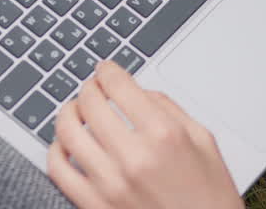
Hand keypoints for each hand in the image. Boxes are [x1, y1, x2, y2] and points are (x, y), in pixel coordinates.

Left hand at [48, 61, 242, 208]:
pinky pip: (58, 171)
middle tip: (91, 88)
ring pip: (68, 132)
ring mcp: (110, 184)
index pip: (118, 85)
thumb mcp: (203, 142)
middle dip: (88, 88)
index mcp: (164, 135)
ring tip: (74, 112)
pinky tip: (65, 145)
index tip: (105, 70)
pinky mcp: (95, 207)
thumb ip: (168, 109)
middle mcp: (134, 157)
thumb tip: (137, 91)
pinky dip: (55, 151)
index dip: (107, 71)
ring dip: (67, 114)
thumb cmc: (210, 197)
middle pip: (90, 103)